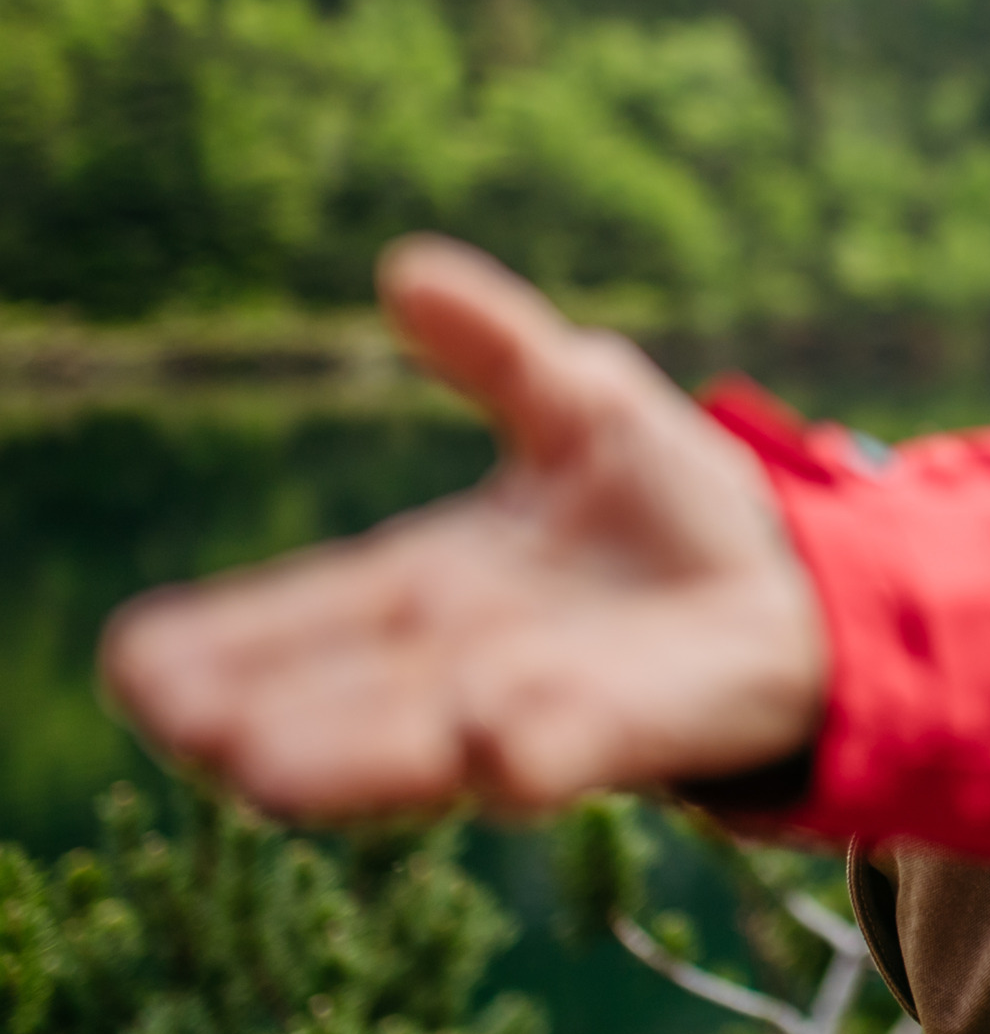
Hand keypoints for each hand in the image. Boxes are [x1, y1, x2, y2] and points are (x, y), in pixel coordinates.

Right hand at [100, 236, 829, 818]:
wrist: (810, 588)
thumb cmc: (680, 510)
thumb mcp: (585, 404)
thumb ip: (498, 349)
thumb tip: (406, 267)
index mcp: (438, 586)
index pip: (309, 615)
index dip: (228, 638)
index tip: (134, 660)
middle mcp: (470, 662)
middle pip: (340, 694)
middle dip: (257, 712)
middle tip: (170, 717)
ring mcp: (548, 705)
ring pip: (427, 740)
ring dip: (352, 757)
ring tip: (258, 766)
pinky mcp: (640, 732)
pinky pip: (575, 753)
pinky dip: (534, 753)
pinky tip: (496, 750)